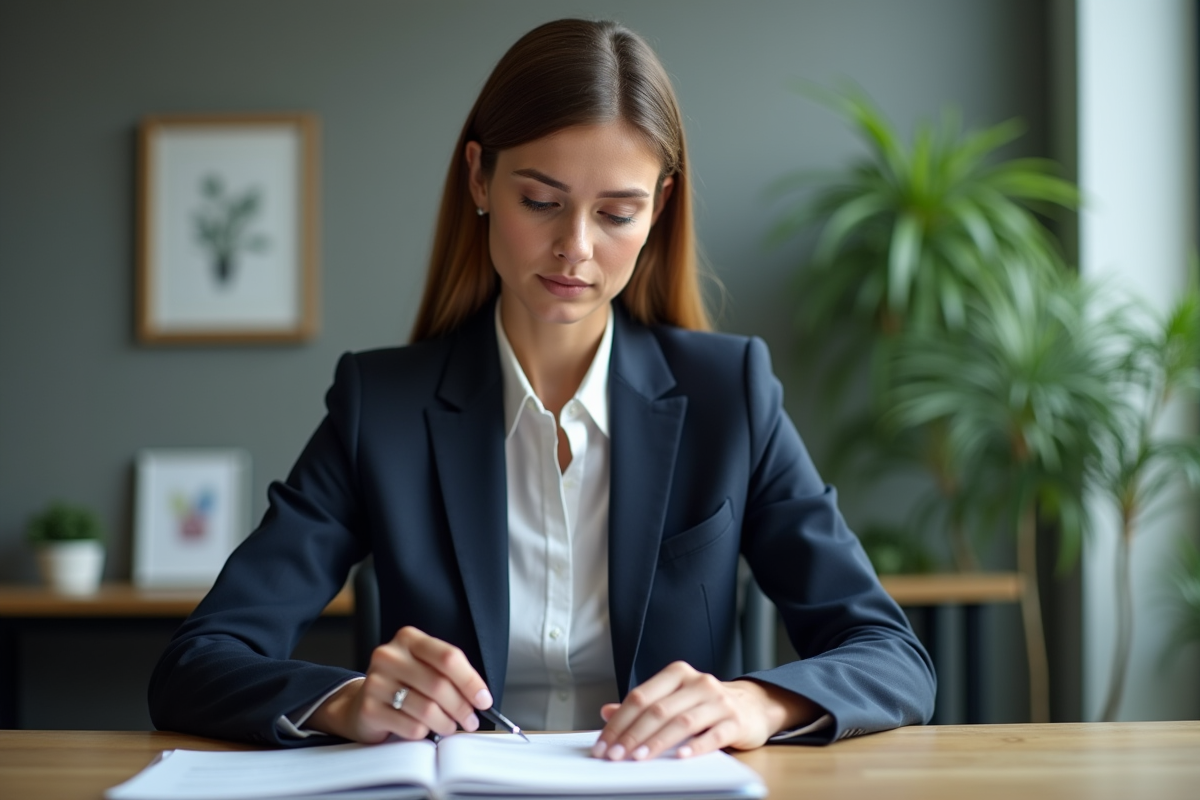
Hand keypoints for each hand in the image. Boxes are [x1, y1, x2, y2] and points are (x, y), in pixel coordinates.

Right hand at [308, 626, 493, 742]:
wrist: (362, 703)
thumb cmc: (403, 685)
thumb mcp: (424, 667)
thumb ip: (450, 674)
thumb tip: (480, 697)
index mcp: (408, 639)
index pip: (448, 657)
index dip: (470, 681)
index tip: (484, 700)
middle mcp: (389, 655)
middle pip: (439, 685)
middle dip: (462, 707)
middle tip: (471, 720)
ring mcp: (376, 681)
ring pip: (427, 709)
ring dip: (446, 723)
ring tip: (450, 726)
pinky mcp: (369, 709)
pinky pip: (411, 726)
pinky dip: (424, 732)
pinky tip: (423, 729)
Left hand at [591, 661, 818, 759]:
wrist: (753, 705)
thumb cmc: (706, 704)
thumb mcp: (674, 699)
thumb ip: (643, 706)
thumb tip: (606, 712)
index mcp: (677, 674)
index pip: (641, 697)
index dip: (619, 722)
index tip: (604, 744)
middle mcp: (698, 683)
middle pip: (658, 710)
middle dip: (632, 735)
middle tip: (615, 756)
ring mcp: (718, 701)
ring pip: (682, 722)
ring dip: (658, 742)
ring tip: (639, 759)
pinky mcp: (736, 721)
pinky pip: (713, 734)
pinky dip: (696, 747)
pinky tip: (681, 757)